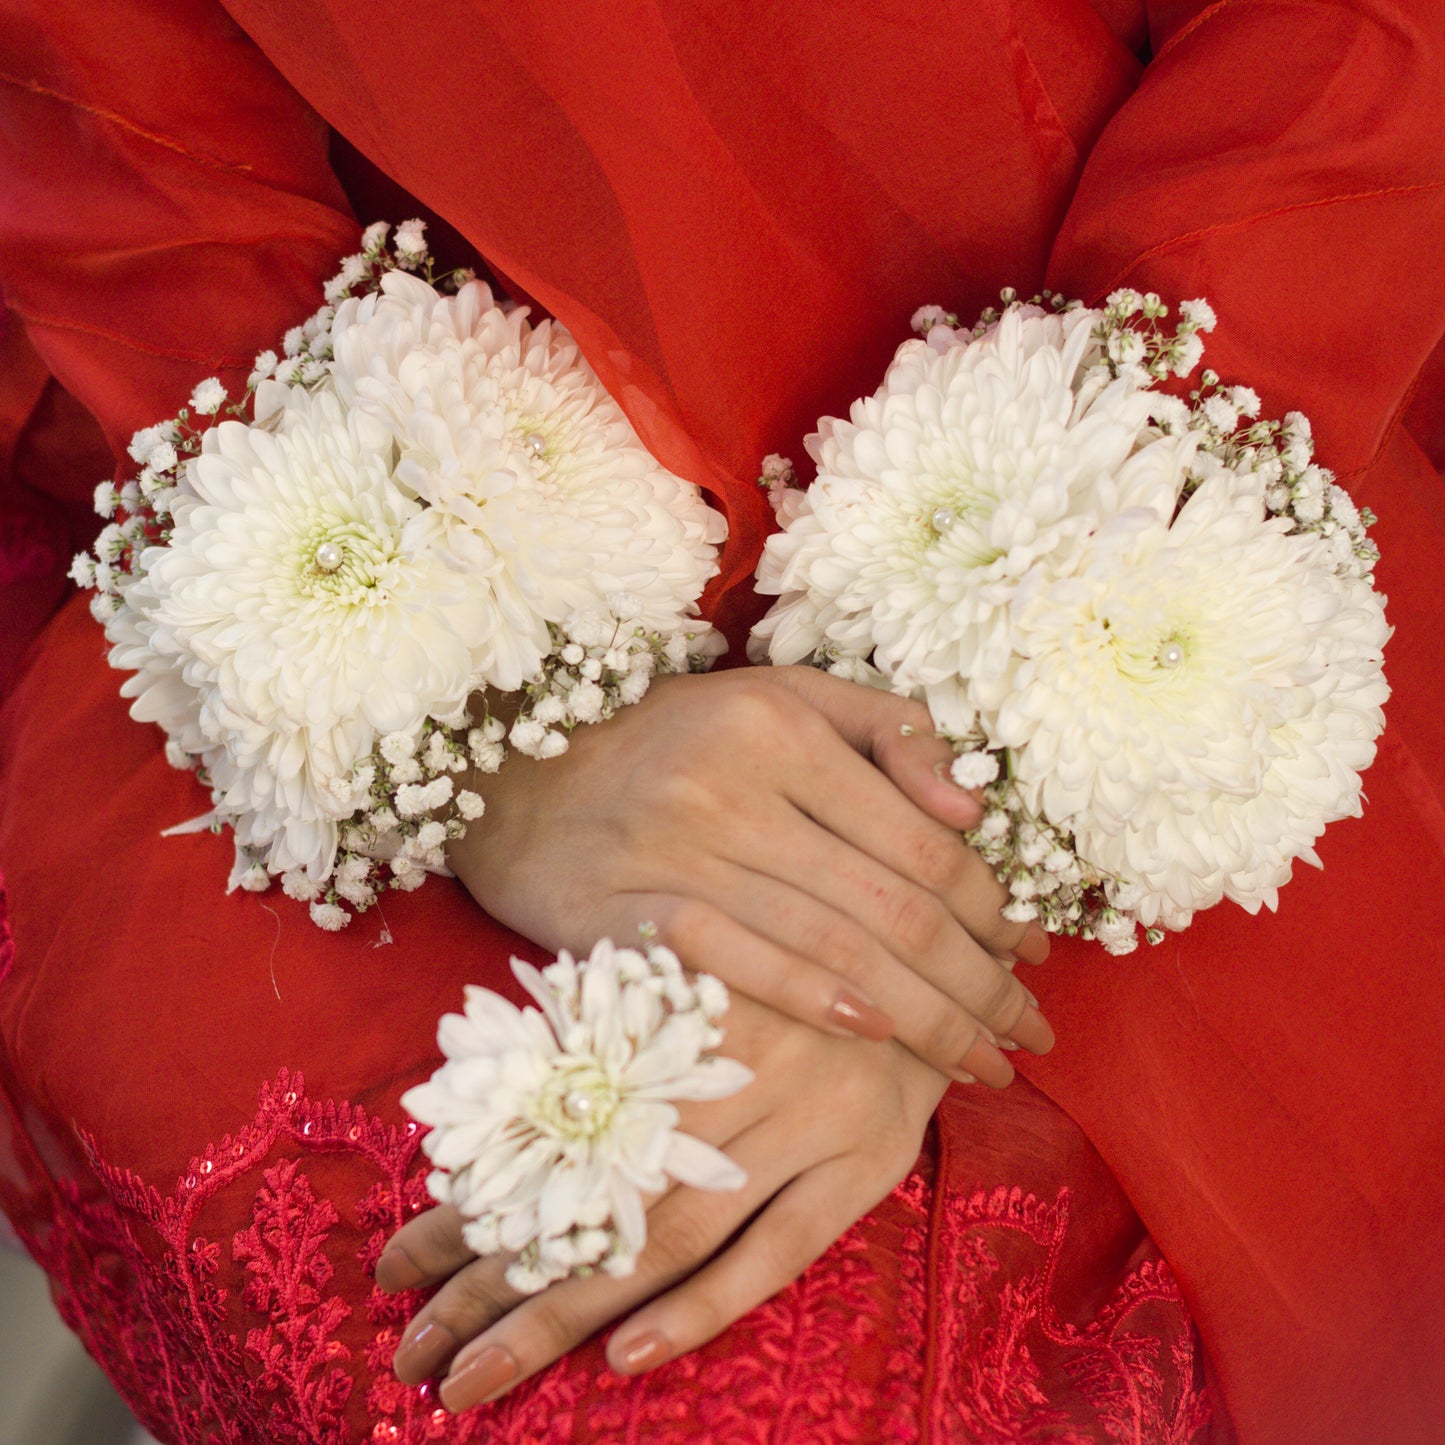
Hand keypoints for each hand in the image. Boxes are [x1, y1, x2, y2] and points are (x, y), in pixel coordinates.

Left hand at [379, 992, 947, 1409]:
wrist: (933, 954)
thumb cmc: (794, 952)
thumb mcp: (700, 950)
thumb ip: (613, 997)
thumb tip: (490, 1068)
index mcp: (680, 1004)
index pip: (552, 1119)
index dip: (473, 1193)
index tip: (396, 1259)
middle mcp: (738, 1063)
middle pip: (599, 1189)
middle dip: (495, 1277)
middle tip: (412, 1348)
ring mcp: (809, 1117)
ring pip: (670, 1231)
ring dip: (569, 1312)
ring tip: (479, 1375)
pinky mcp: (867, 1163)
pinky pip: (779, 1249)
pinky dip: (705, 1305)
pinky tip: (627, 1357)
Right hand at [449, 665, 1051, 1085]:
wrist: (521, 784)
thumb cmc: (670, 738)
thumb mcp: (781, 695)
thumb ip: (887, 730)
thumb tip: (973, 814)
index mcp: (783, 725)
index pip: (923, 840)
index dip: (995, 908)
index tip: (1034, 955)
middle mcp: (737, 788)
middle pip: (894, 907)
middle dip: (979, 982)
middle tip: (1027, 1029)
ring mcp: (681, 857)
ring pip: (836, 950)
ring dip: (925, 1017)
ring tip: (981, 1059)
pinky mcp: (634, 918)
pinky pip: (746, 971)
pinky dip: (822, 1008)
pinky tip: (881, 1040)